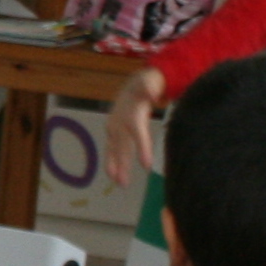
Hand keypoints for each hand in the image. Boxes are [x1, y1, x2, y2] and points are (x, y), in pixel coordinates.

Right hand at [108, 66, 169, 182]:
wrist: (132, 86)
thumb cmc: (145, 86)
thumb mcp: (149, 82)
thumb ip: (150, 87)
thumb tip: (153, 95)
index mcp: (132, 112)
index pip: (137, 132)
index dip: (141, 148)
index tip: (146, 165)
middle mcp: (119, 122)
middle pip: (122, 146)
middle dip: (123, 164)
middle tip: (124, 183)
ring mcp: (114, 128)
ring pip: (114, 150)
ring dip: (115, 167)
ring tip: (118, 182)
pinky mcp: (112, 133)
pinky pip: (112, 149)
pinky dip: (112, 163)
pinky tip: (114, 176)